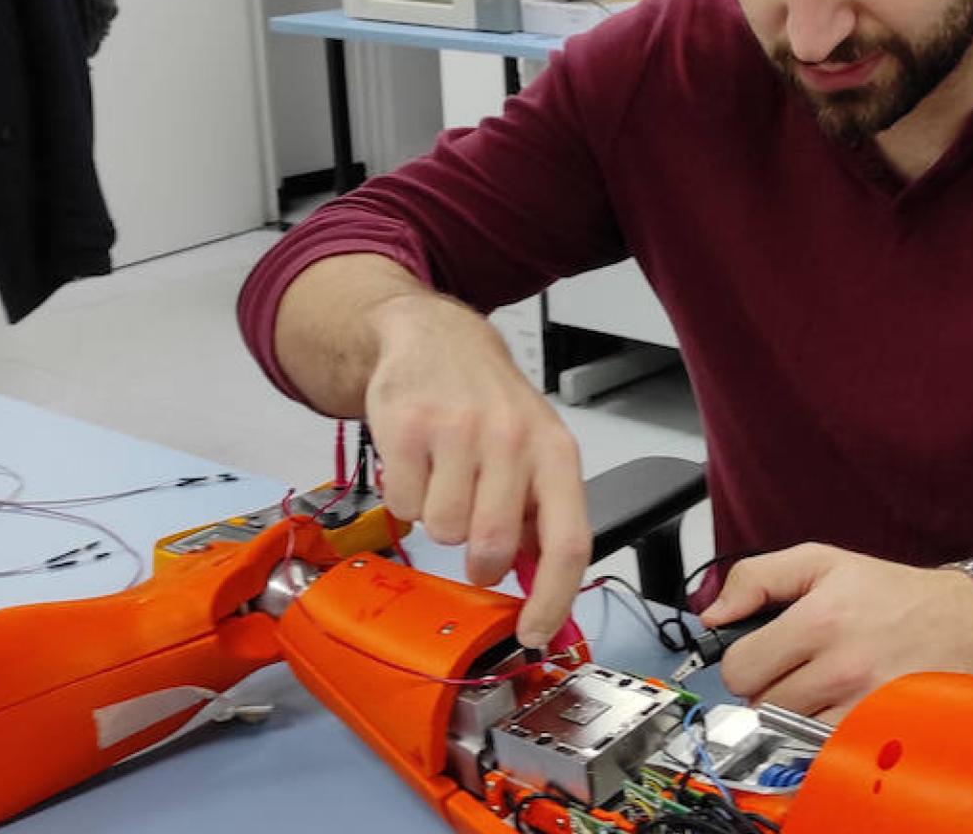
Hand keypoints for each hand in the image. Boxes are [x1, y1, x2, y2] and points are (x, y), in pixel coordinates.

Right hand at [364, 293, 587, 649]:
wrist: (436, 339)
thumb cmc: (492, 406)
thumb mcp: (535, 450)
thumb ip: (542, 516)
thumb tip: (543, 594)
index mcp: (556, 453)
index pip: (570, 542)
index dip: (553, 599)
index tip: (532, 634)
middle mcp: (513, 439)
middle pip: (494, 546)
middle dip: (480, 562)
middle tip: (474, 541)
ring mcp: (459, 431)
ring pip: (442, 530)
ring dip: (439, 521)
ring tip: (446, 479)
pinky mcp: (407, 427)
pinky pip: (403, 504)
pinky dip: (406, 498)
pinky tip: (419, 464)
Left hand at [701, 543, 972, 722]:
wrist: (970, 621)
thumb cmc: (894, 593)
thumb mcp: (823, 562)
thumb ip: (758, 578)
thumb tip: (713, 614)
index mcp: (819, 619)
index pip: (740, 668)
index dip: (745, 664)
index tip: (762, 656)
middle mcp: (841, 665)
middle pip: (762, 705)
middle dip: (771, 688)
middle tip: (797, 668)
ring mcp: (863, 704)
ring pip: (790, 730)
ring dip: (797, 713)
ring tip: (823, 686)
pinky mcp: (882, 731)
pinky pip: (825, 747)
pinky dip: (824, 732)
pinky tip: (841, 706)